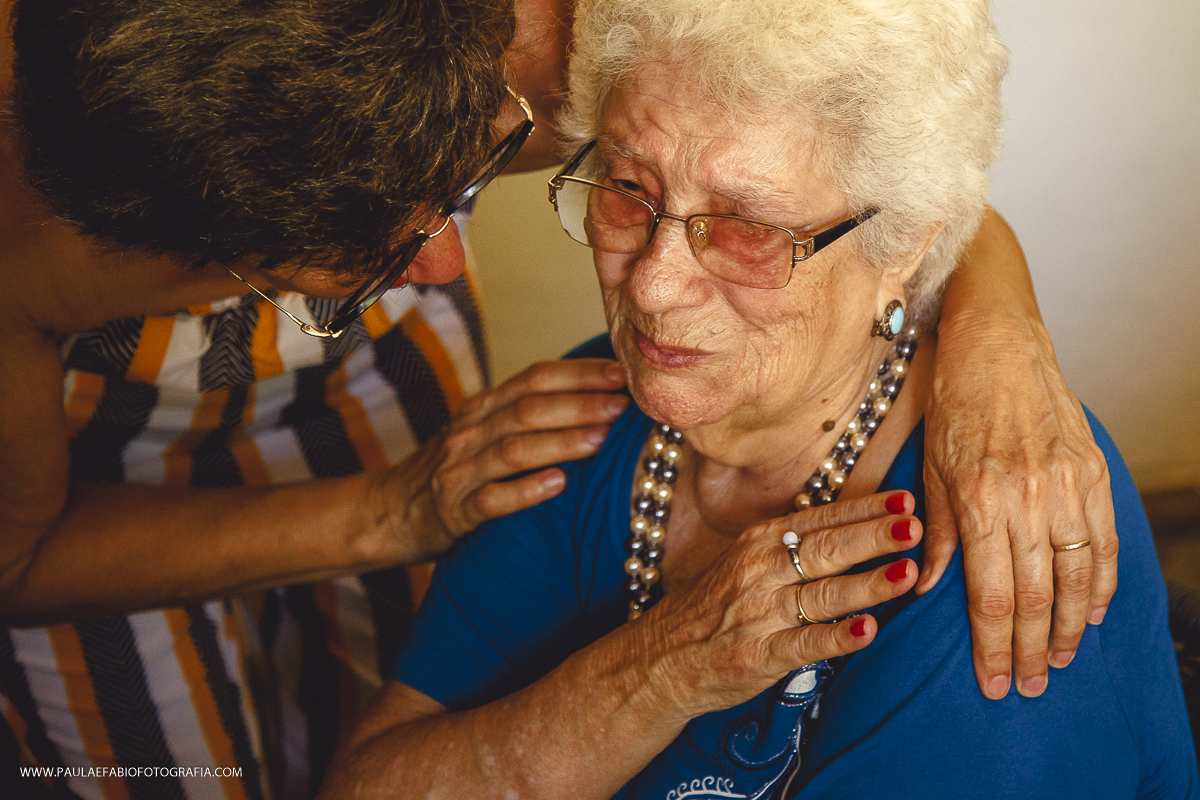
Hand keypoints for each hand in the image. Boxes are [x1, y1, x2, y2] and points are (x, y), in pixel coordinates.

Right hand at [388, 358, 630, 558]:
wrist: (388, 512)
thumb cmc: (454, 471)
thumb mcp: (483, 431)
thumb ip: (527, 414)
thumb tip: (598, 399)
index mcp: (484, 407)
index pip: (535, 378)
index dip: (578, 373)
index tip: (621, 374)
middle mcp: (471, 431)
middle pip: (529, 408)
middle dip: (579, 404)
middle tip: (623, 406)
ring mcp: (460, 471)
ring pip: (513, 449)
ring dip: (560, 442)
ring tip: (600, 440)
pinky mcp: (453, 511)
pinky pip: (491, 499)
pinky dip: (526, 491)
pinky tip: (558, 485)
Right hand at [643, 492, 921, 718]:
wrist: (664, 657)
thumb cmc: (718, 607)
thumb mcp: (747, 561)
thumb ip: (792, 544)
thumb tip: (853, 523)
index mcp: (760, 542)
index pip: (821, 519)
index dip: (865, 509)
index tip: (905, 498)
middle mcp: (760, 570)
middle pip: (826, 549)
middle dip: (874, 536)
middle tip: (914, 525)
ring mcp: (760, 612)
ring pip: (823, 593)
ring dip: (868, 582)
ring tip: (907, 572)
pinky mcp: (760, 654)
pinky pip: (806, 642)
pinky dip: (838, 636)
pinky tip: (868, 630)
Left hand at [919, 314, 1116, 699]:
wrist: (997, 342)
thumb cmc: (954, 401)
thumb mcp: (930, 467)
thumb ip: (936, 532)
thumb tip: (926, 587)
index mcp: (981, 499)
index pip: (992, 596)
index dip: (994, 646)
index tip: (993, 683)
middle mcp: (1028, 497)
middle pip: (1037, 596)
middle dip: (1032, 650)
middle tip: (1028, 686)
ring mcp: (1067, 483)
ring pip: (1077, 576)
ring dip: (1070, 626)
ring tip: (1059, 660)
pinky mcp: (1093, 470)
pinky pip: (1105, 539)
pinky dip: (1102, 581)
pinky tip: (1093, 611)